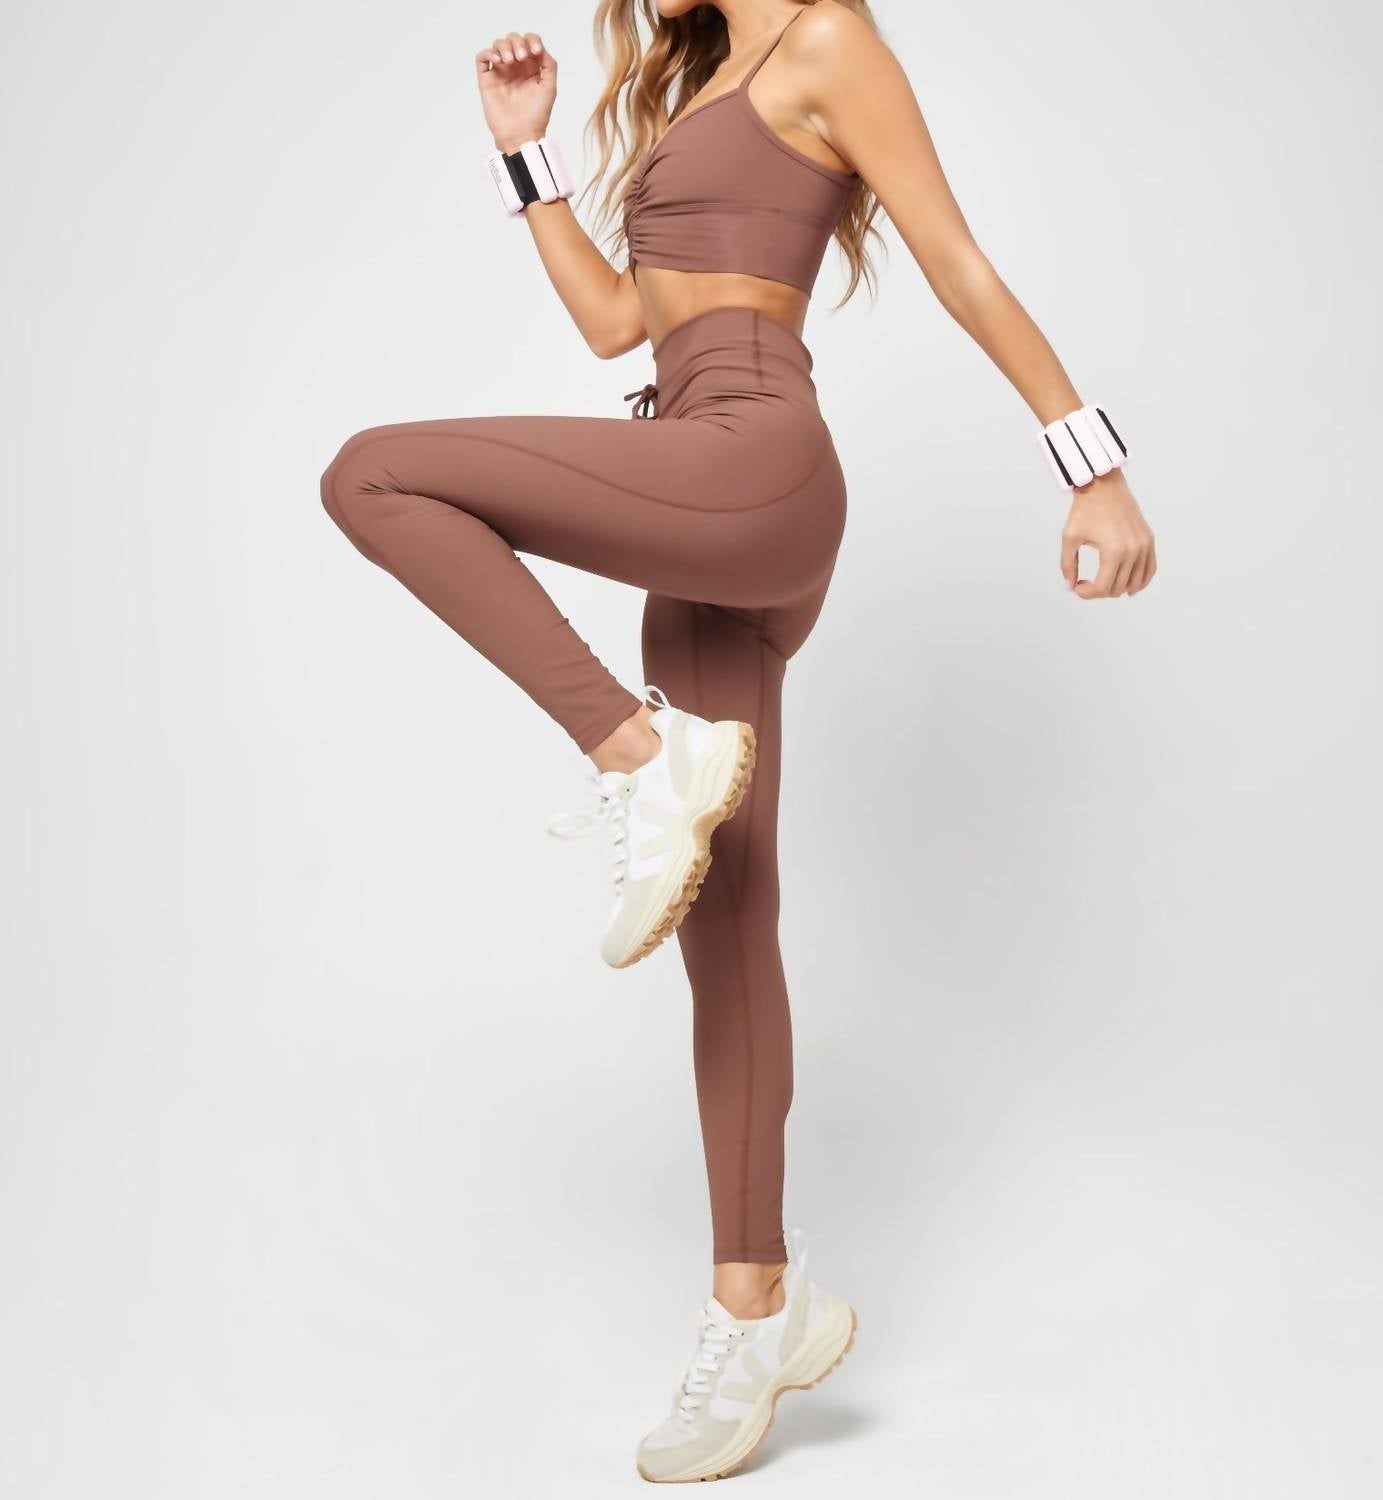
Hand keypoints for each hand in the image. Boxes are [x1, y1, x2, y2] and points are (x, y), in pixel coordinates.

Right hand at [476, 32, 556, 154]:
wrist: (520, 134)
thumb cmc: (536, 115)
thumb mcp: (549, 88)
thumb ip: (549, 65)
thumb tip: (540, 49)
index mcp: (530, 67)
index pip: (529, 42)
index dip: (532, 40)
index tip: (535, 51)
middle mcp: (515, 67)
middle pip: (513, 40)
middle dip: (517, 42)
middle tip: (521, 57)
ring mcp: (500, 72)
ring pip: (498, 45)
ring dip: (504, 46)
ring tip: (509, 61)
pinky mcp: (487, 80)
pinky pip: (482, 58)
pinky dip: (488, 53)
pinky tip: (498, 60)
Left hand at [1060, 471, 1156, 598]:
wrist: (1103, 485)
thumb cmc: (1084, 509)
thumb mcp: (1069, 538)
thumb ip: (1068, 565)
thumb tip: (1070, 587)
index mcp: (1114, 551)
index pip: (1103, 588)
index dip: (1087, 594)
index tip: (1076, 587)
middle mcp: (1133, 551)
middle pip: (1118, 588)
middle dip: (1099, 591)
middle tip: (1085, 582)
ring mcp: (1145, 546)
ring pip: (1135, 583)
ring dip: (1117, 588)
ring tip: (1103, 582)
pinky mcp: (1149, 540)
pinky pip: (1150, 570)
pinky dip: (1140, 581)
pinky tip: (1128, 586)